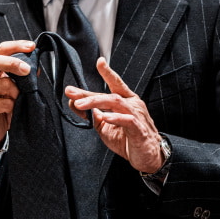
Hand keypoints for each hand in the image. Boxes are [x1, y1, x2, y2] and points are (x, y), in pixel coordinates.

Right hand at [0, 39, 34, 161]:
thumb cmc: (3, 109)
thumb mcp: (15, 91)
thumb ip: (23, 79)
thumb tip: (37, 67)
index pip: (1, 51)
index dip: (15, 46)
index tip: (32, 46)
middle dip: (12, 63)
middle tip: (28, 69)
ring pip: (3, 84)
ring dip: (17, 93)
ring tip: (17, 102)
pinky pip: (2, 103)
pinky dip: (12, 107)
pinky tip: (12, 112)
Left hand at [65, 58, 165, 172]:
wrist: (147, 157)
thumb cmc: (128, 139)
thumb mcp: (104, 126)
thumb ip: (91, 114)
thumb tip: (74, 103)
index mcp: (126, 101)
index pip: (116, 84)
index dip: (108, 72)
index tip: (99, 62)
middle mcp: (133, 105)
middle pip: (110, 93)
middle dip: (89, 93)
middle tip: (72, 93)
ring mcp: (137, 116)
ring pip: (116, 102)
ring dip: (96, 102)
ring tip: (81, 104)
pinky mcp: (139, 130)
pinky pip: (127, 120)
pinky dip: (115, 118)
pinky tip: (104, 117)